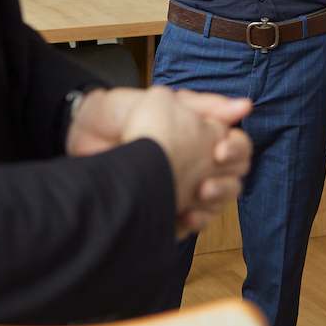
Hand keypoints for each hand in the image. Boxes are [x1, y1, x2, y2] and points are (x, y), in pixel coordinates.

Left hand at [71, 87, 253, 237]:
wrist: (79, 138)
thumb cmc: (118, 114)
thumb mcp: (160, 101)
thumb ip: (203, 105)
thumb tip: (245, 107)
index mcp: (200, 136)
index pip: (237, 146)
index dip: (236, 151)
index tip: (218, 152)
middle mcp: (197, 164)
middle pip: (234, 178)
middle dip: (226, 182)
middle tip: (203, 184)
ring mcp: (183, 189)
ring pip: (218, 202)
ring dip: (213, 203)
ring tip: (192, 200)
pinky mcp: (167, 210)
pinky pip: (193, 223)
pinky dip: (193, 222)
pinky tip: (181, 217)